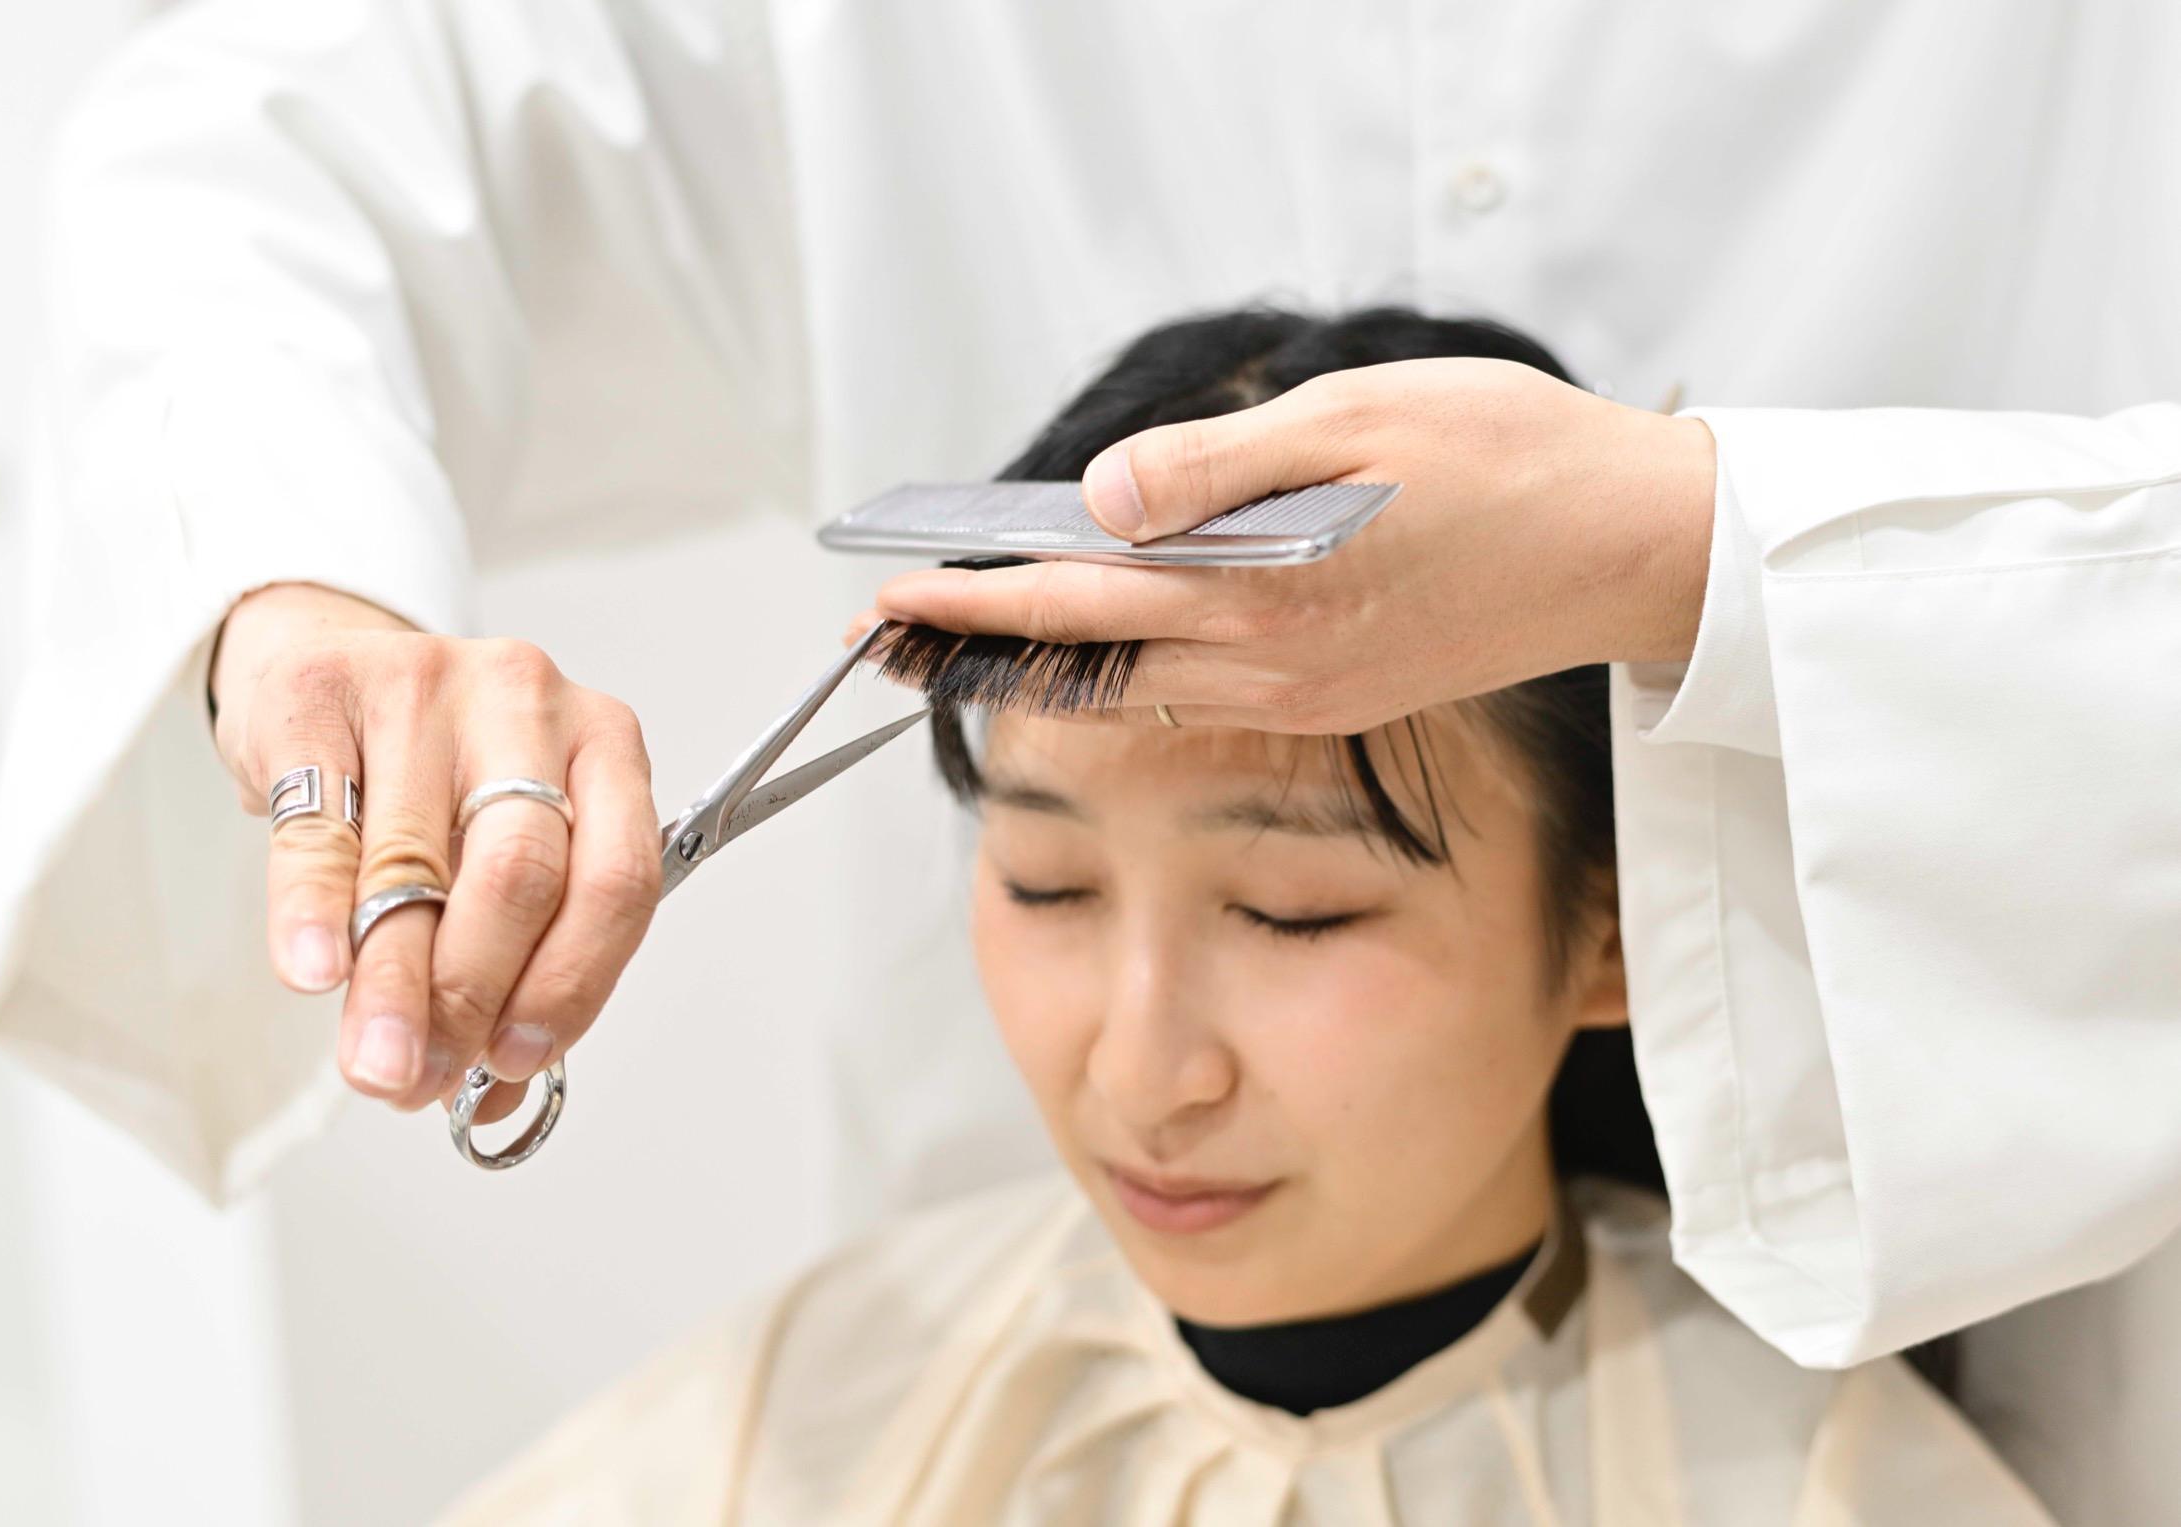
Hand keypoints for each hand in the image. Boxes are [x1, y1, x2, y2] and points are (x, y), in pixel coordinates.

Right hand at [210, 583, 663, 1120]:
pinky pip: (321, 824)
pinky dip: (316, 912)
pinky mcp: (324, 691)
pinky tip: (315, 972)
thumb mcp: (496, 848)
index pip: (618, 880)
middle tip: (425, 1079)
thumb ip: (515, 959)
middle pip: (520, 873)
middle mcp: (531, 704)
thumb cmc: (435, 777)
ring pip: (417, 861)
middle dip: (472, 995)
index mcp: (606, 748)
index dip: (570, 984)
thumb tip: (492, 1092)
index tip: (517, 1060)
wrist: (330, 670)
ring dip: (393, 983)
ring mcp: (428, 684)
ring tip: (375, 1063)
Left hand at [861, 358, 1716, 731]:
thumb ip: (1216, 467)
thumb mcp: (1356, 420)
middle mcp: (1276, 662)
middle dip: (978, 644)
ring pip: (1138, 687)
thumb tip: (1095, 498)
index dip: (974, 598)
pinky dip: (1126, 673)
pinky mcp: (1340, 696)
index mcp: (1267, 588)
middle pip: (1087, 658)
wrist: (1631, 544)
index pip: (1079, 598)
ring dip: (1042, 667)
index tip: (888, 594)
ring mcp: (1308, 692)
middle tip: (883, 635)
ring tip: (963, 645)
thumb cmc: (1507, 456)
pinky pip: (1201, 693)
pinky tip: (1098, 653)